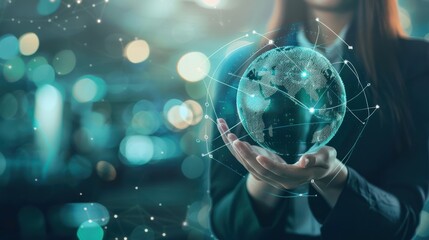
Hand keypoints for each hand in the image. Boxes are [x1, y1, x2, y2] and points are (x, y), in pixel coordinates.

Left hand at [217, 118, 347, 205]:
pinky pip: (249, 163)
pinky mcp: (266, 171)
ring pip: (251, 166)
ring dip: (238, 152)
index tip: (259, 156)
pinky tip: (231, 138)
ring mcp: (271, 176)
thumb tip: (304, 160)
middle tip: (235, 140)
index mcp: (295, 177)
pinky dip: (239, 152)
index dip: (269, 165)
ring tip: (228, 135)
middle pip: (260, 170)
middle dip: (246, 155)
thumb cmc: (325, 161)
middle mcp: (280, 180)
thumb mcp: (326, 158)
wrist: (320, 170)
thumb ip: (316, 158)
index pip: (279, 172)